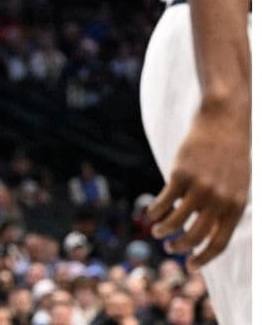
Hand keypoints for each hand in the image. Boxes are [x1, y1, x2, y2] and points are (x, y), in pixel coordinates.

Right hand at [147, 103, 248, 266]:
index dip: (203, 258)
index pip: (218, 242)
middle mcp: (219, 199)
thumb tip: (208, 231)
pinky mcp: (180, 174)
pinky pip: (164, 201)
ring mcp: (200, 186)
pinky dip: (155, 211)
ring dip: (164, 230)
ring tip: (156, 232)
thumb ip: (226, 207)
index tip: (191, 266)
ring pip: (176, 220)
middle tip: (169, 248)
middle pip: (196, 235)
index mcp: (236, 206)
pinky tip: (151, 214)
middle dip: (180, 246)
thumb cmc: (230, 154)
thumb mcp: (237, 184)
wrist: (224, 121)